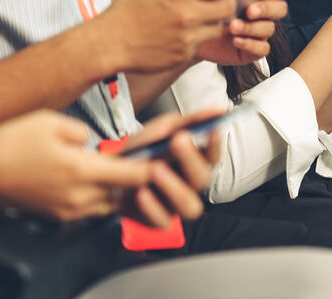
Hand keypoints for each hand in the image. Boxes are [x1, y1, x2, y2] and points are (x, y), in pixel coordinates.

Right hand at [0, 111, 152, 222]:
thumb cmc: (10, 144)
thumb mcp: (51, 121)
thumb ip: (84, 131)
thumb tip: (95, 142)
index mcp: (80, 171)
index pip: (133, 175)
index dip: (152, 166)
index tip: (163, 155)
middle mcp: (78, 196)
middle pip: (124, 191)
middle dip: (137, 176)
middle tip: (145, 157)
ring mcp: (68, 209)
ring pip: (109, 200)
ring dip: (117, 186)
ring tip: (119, 165)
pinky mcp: (58, 214)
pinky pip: (90, 206)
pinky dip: (98, 193)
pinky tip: (92, 175)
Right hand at [98, 0, 246, 72]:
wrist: (109, 44)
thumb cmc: (124, 13)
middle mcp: (186, 16)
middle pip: (228, 7)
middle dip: (228, 1)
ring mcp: (187, 38)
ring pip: (218, 28)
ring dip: (214, 21)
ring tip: (197, 17)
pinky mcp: (184, 55)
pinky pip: (201, 44)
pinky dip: (197, 37)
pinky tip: (180, 34)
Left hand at [120, 109, 222, 226]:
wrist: (113, 170)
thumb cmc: (144, 149)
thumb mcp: (164, 128)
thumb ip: (191, 121)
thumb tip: (219, 110)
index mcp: (195, 162)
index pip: (213, 156)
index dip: (215, 144)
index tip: (211, 129)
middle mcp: (189, 185)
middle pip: (202, 179)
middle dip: (191, 160)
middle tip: (177, 141)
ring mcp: (174, 205)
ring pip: (189, 206)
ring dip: (174, 187)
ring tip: (156, 169)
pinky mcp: (157, 220)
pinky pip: (161, 221)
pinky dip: (151, 207)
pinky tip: (141, 192)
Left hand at [194, 0, 293, 64]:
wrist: (192, 31)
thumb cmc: (206, 7)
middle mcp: (263, 12)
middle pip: (280, 8)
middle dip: (266, 8)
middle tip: (250, 10)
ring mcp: (259, 31)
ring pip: (268, 28)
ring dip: (251, 27)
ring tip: (233, 26)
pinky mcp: (253, 49)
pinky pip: (262, 48)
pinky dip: (250, 44)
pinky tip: (236, 40)